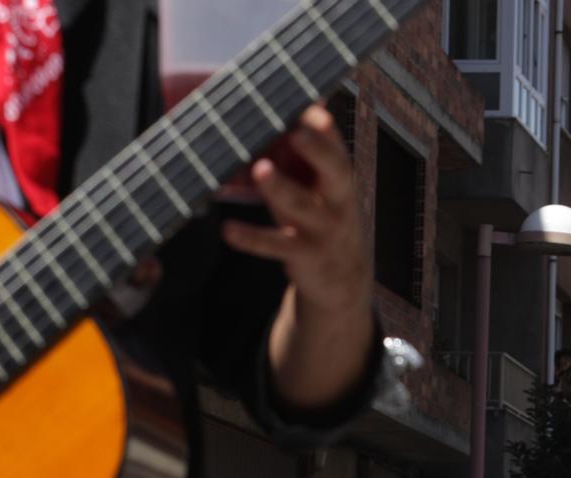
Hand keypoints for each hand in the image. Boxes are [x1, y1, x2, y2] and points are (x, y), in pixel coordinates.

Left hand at [222, 105, 368, 316]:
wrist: (341, 277)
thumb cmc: (320, 215)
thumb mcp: (317, 186)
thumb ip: (299, 155)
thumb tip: (267, 113)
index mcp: (339, 176)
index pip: (337, 145)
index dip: (325, 129)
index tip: (309, 107)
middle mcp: (338, 199)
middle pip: (335, 171)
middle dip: (317, 151)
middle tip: (296, 132)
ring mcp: (324, 229)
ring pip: (302, 206)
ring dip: (280, 187)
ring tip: (260, 169)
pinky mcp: (305, 255)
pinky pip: (277, 245)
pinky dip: (252, 238)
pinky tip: (228, 229)